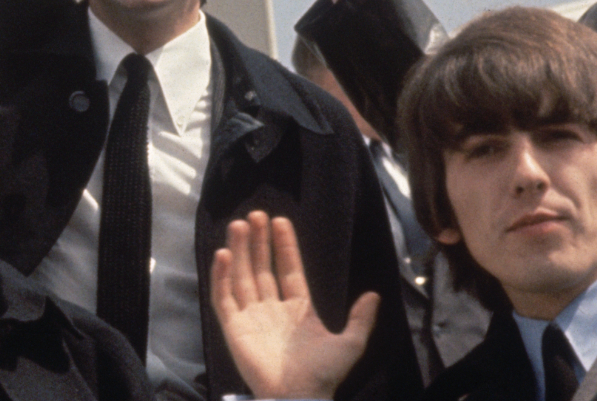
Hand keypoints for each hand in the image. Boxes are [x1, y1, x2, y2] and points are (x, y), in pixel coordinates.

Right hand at [212, 211, 378, 399]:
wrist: (300, 396)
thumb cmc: (324, 374)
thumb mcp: (351, 343)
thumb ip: (361, 319)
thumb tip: (375, 296)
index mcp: (297, 310)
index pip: (288, 269)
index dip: (284, 245)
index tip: (280, 221)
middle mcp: (271, 309)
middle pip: (261, 267)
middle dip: (258, 241)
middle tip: (255, 215)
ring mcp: (251, 317)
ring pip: (241, 276)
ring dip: (239, 250)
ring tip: (239, 224)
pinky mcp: (233, 328)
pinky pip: (224, 297)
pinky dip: (222, 275)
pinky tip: (224, 253)